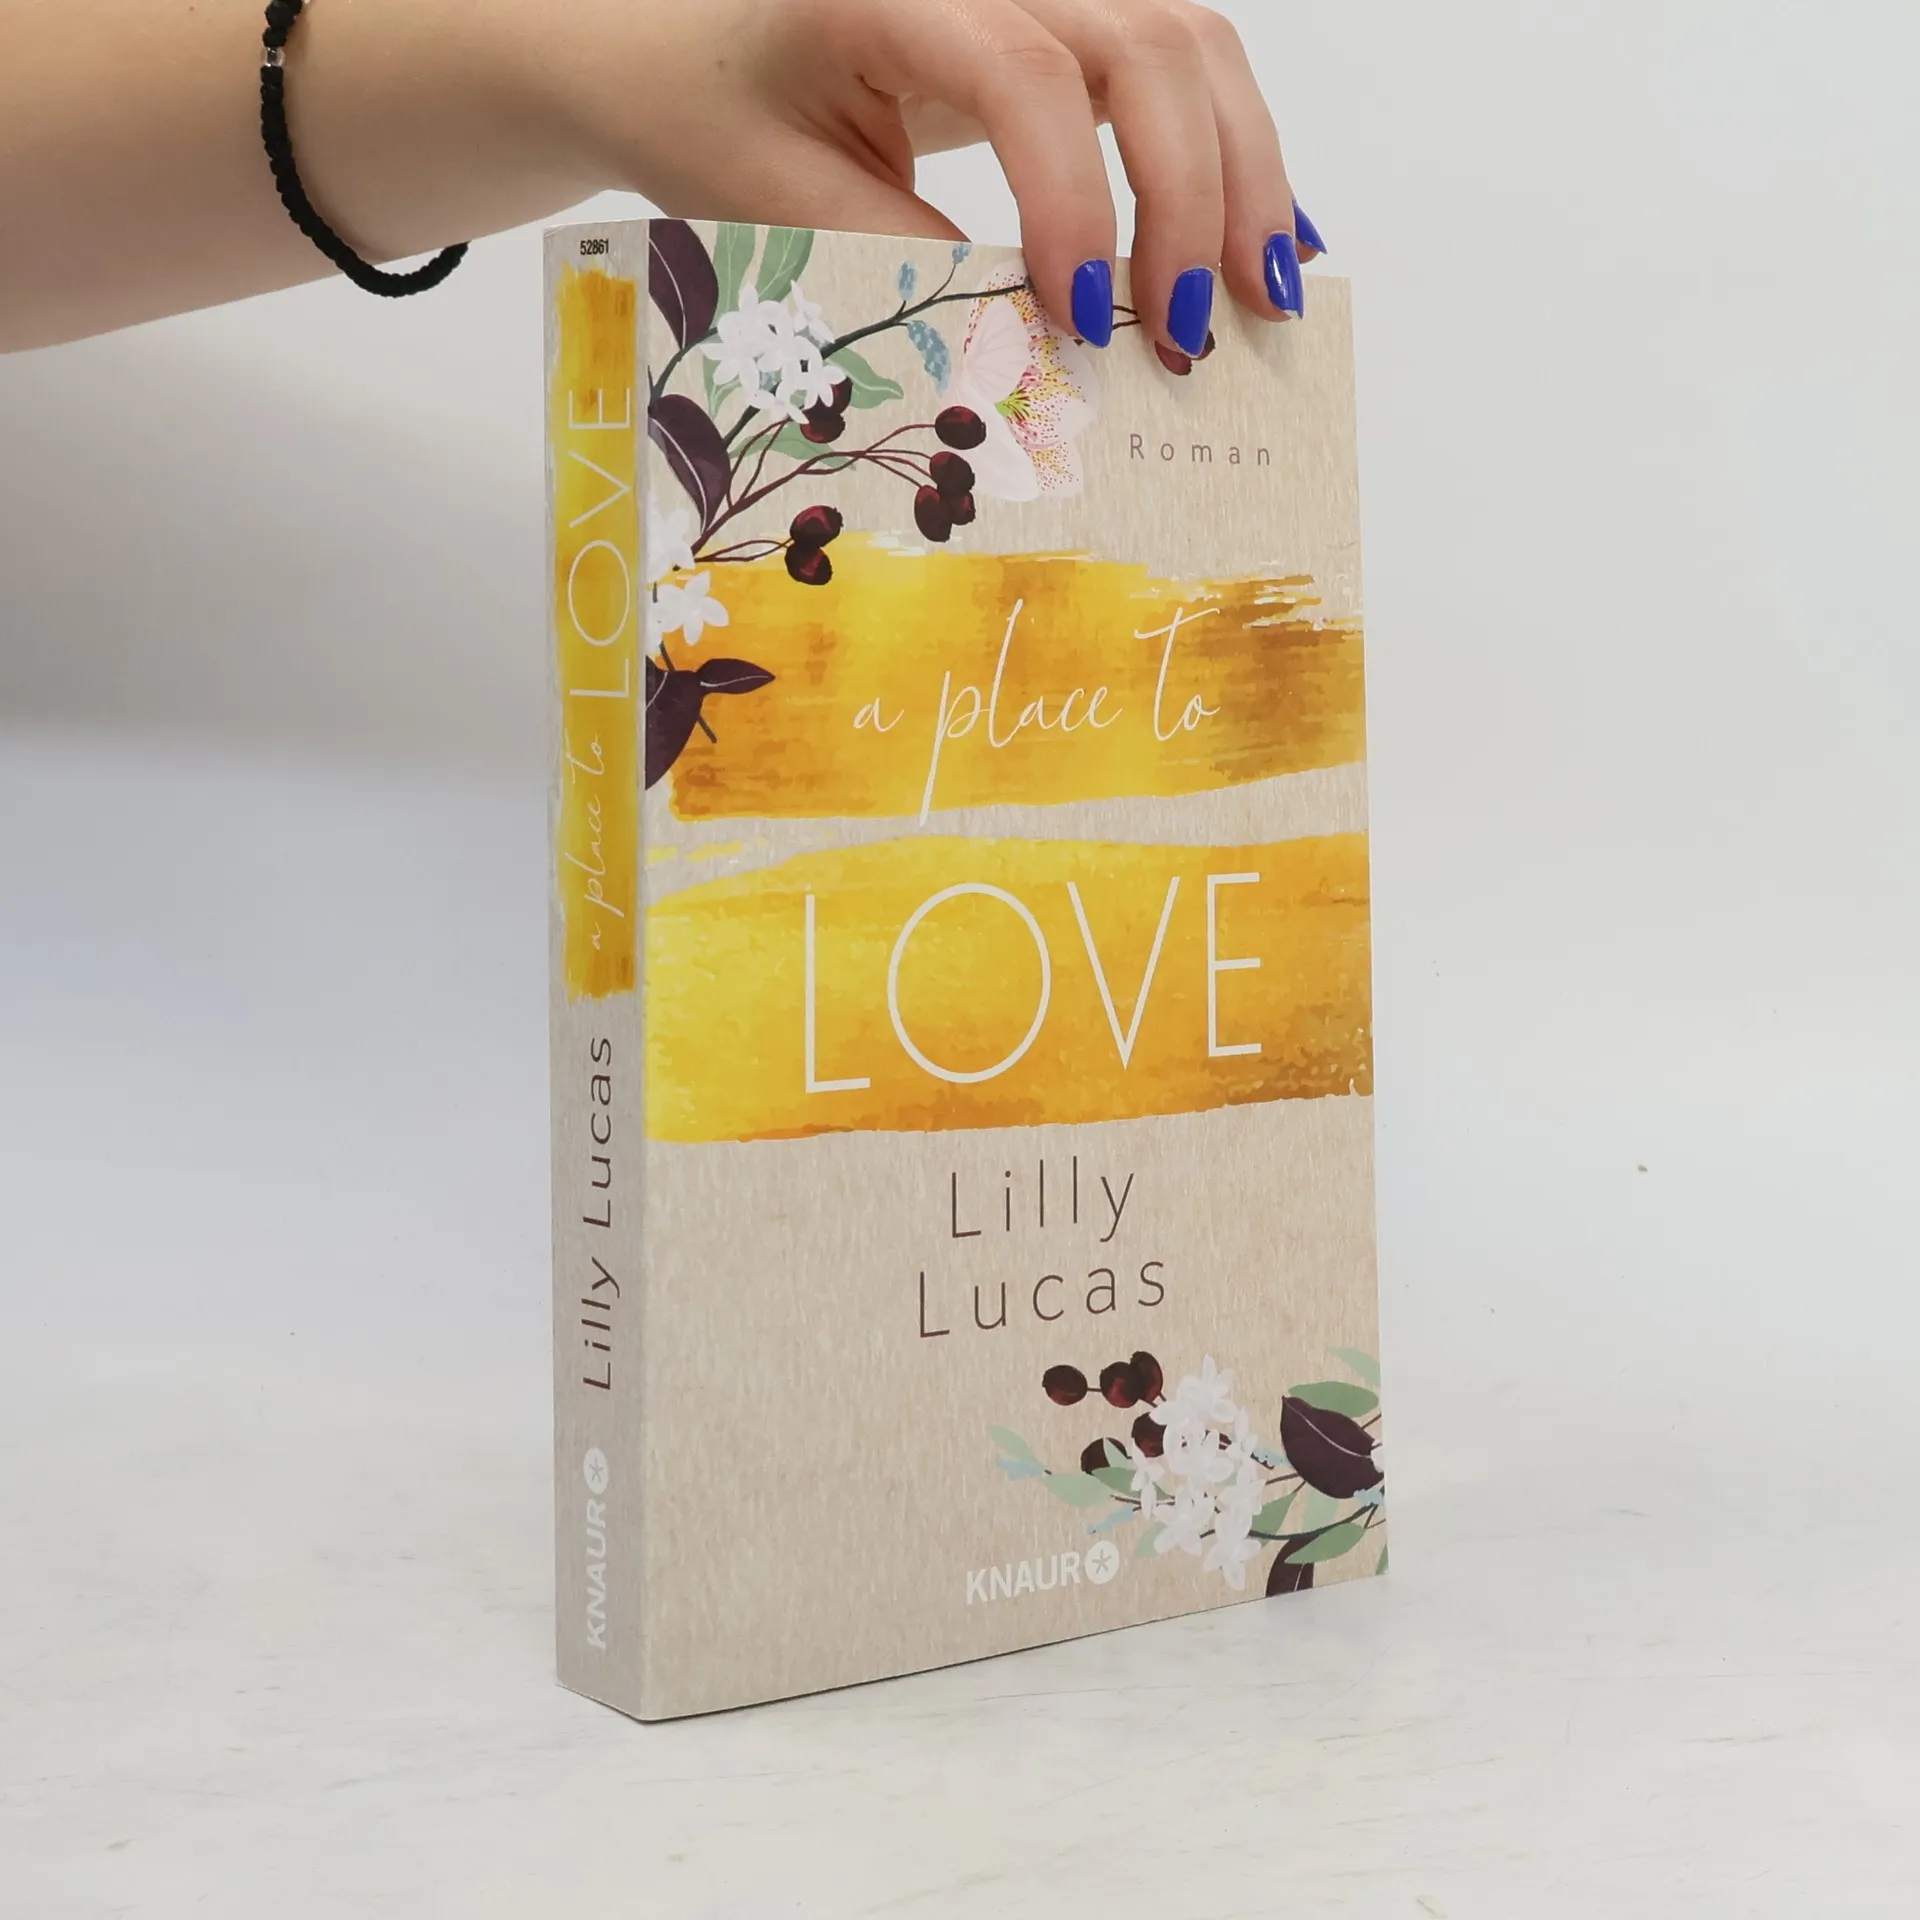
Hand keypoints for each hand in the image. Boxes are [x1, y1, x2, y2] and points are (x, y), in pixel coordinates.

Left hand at [563, 0, 1318, 354]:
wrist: (683, 46)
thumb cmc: (715, 118)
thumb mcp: (779, 209)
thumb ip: (903, 270)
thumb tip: (1039, 353)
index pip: (1023, 71)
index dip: (1074, 199)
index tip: (1088, 320)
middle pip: (1146, 41)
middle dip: (1192, 193)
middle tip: (1190, 329)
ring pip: (1190, 41)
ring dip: (1242, 170)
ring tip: (1263, 294)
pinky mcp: (1065, 12)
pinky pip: (1179, 59)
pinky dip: (1231, 148)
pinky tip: (1262, 233)